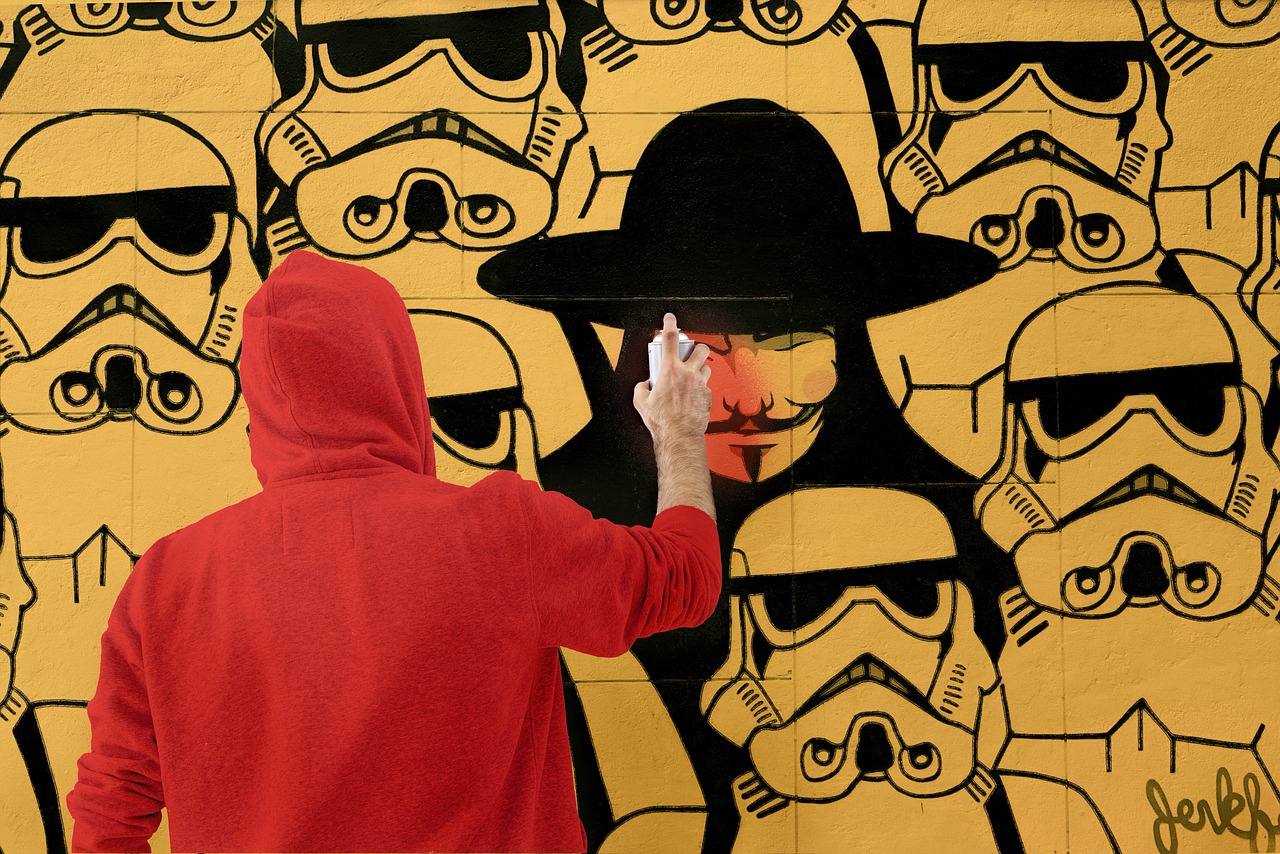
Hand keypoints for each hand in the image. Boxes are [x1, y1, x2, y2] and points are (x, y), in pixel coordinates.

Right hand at [633, 313, 711, 442]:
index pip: (670, 339)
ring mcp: (701, 384)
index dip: (670, 324)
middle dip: (696, 347)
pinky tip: (692, 397)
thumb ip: (641, 388)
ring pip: (706, 367)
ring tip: (690, 378)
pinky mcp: (708, 396)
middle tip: (690, 353)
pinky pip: (706, 386)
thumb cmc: (661, 421)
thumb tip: (644, 385)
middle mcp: (688, 374)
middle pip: (700, 349)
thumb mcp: (641, 402)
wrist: (679, 437)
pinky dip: (699, 388)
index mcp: (670, 371)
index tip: (670, 318)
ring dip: (699, 369)